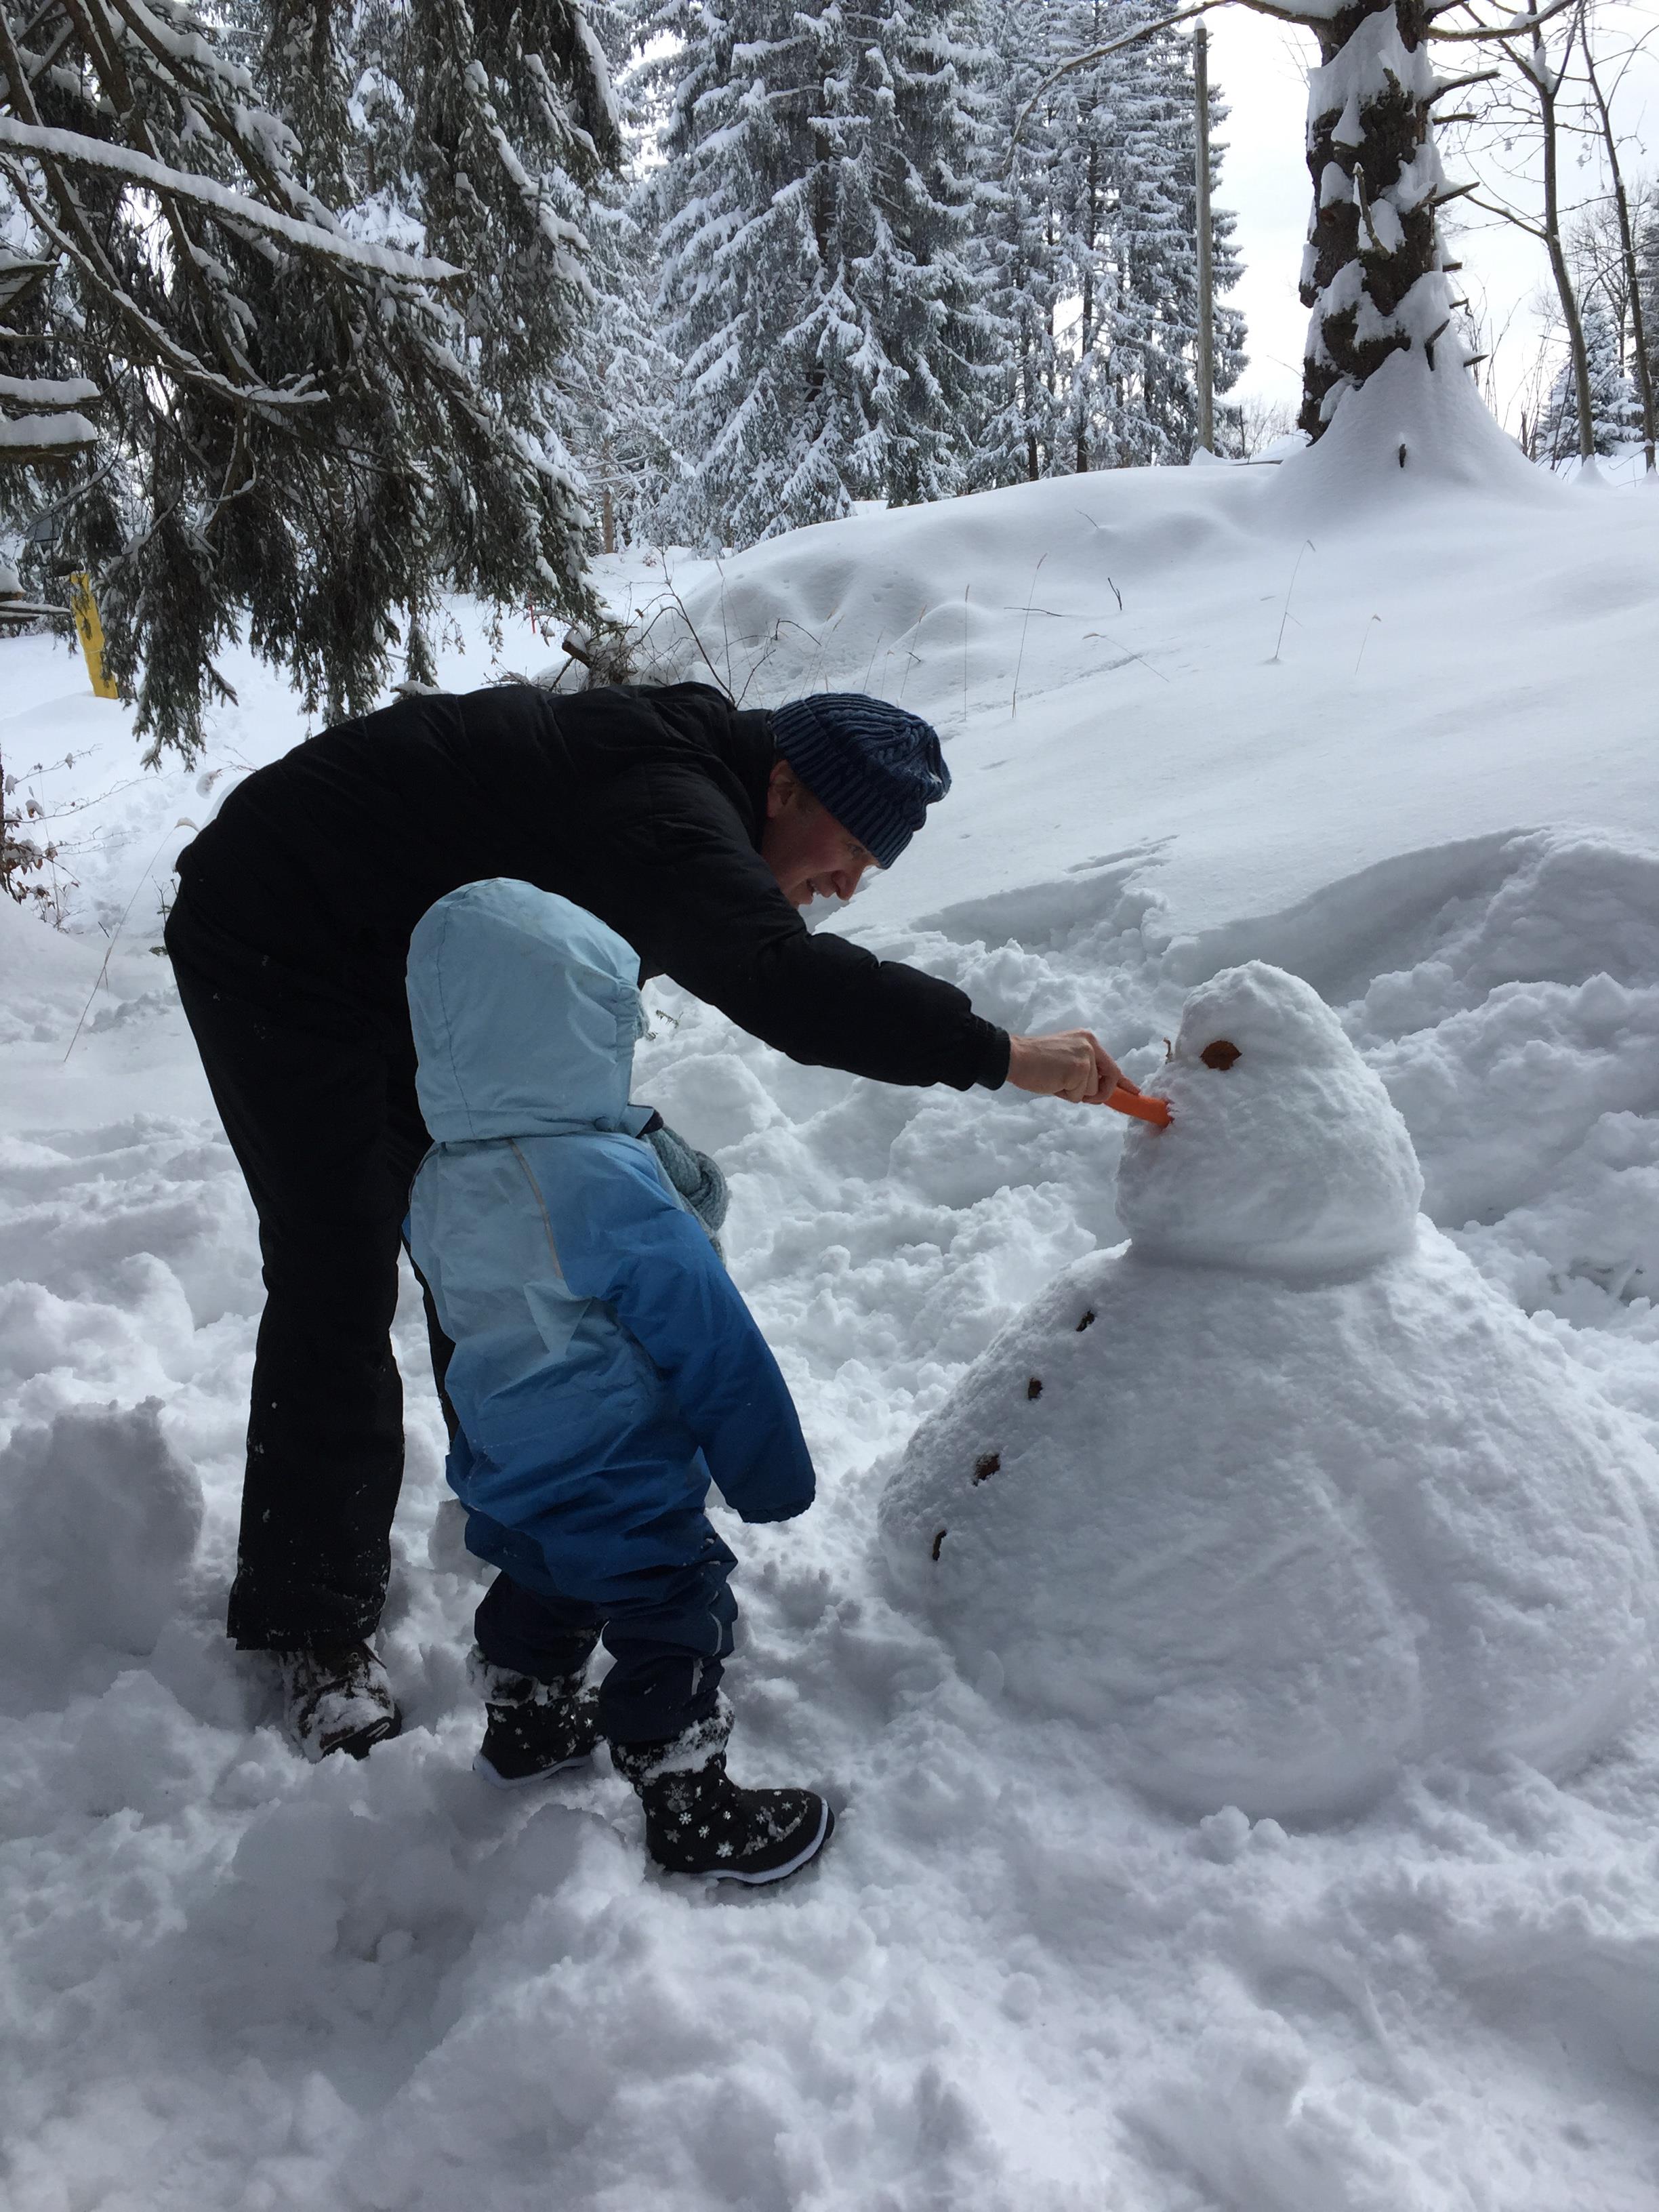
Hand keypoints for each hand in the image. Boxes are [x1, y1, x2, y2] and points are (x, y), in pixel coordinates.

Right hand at [1005, 1029, 1132, 1105]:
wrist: (1015, 1057)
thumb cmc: (1034, 1062)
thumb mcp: (1066, 1061)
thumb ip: (1084, 1071)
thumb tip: (1098, 1093)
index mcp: (1087, 1040)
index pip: (1111, 1064)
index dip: (1123, 1081)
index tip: (1134, 1091)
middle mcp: (1090, 1045)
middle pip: (1106, 1081)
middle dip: (1095, 1094)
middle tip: (1071, 1089)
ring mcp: (1086, 1056)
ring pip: (1091, 1091)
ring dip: (1073, 1093)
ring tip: (1054, 1080)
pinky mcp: (1079, 1069)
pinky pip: (1079, 1096)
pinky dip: (1065, 1095)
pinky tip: (1052, 1082)